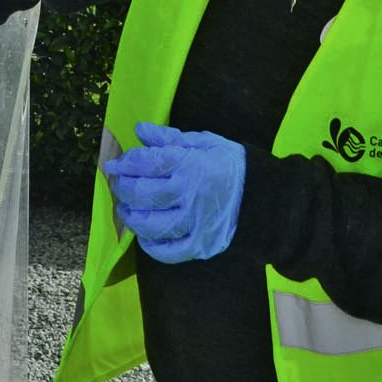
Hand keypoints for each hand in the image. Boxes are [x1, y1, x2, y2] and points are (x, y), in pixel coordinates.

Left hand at [102, 122, 246, 263]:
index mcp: (191, 164)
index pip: (147, 163)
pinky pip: (167, 251)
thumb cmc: (233, 166)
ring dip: (131, 217)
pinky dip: (150, 245)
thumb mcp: (206, 143)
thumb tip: (140, 130)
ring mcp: (194, 223)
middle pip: (142, 194)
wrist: (268, 198)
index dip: (125, 163)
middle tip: (118, 185)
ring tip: (126, 209)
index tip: (112, 165)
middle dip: (123, 189)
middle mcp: (190, 194)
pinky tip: (144, 234)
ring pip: (149, 224)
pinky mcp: (200, 245)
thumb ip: (171, 138)